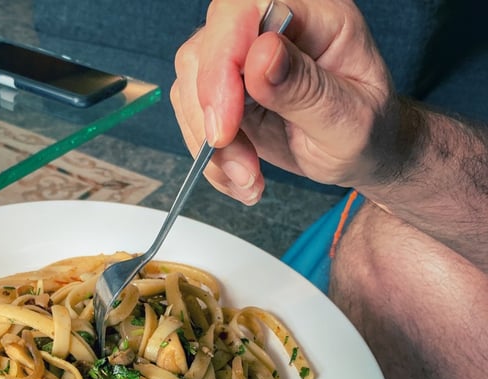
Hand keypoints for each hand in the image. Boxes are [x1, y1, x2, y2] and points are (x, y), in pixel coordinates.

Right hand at [170, 0, 401, 203]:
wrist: (364, 154)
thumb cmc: (368, 133)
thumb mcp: (349, 119)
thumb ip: (306, 87)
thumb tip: (261, 55)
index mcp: (314, 16)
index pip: (244, 10)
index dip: (223, 62)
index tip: (226, 124)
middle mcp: (272, 29)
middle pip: (204, 50)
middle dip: (210, 116)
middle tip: (238, 165)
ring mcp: (244, 60)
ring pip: (190, 88)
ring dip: (212, 146)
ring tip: (249, 180)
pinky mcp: (228, 93)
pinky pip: (195, 118)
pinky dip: (211, 159)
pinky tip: (242, 179)